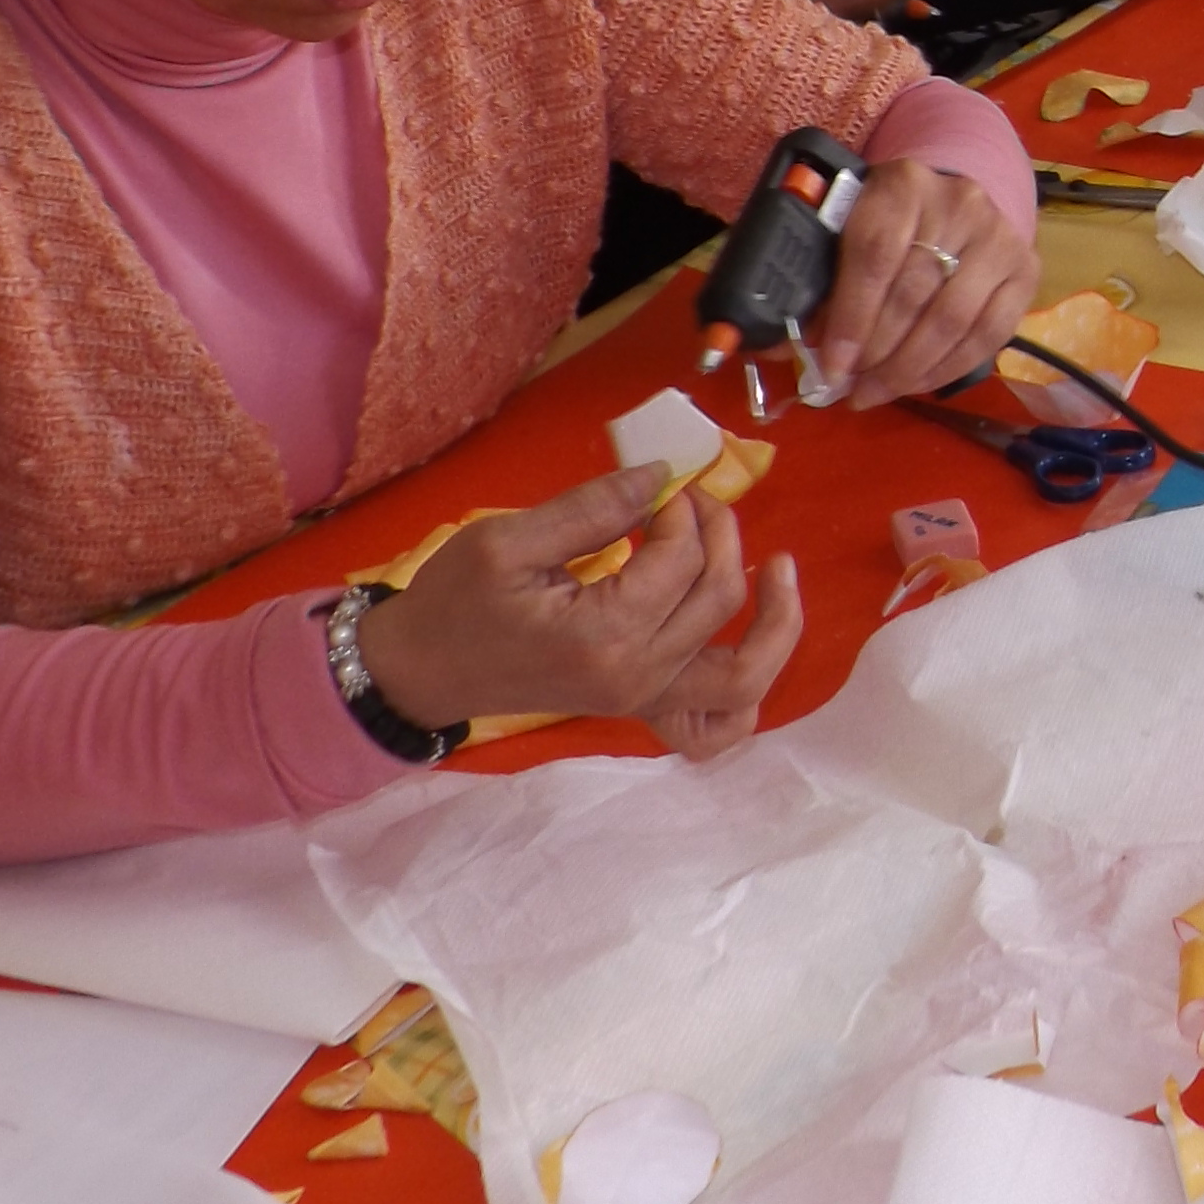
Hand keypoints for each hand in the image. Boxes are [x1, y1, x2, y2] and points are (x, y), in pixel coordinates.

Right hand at [353, 464, 804, 751]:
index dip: (682, 509)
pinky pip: (714, 729)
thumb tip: (662, 474)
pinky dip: (747, 700)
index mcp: (602, 636)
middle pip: (719, 599)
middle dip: (722, 534)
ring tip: (780, 568)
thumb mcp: (509, 539)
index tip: (661, 484)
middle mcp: (635, 677)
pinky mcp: (639, 707)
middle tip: (695, 498)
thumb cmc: (456, 600)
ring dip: (776, 620)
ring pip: (744, 673)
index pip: (681, 559)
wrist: (423, 668)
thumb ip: (594, 506)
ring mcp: (641, 701)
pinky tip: (754, 649)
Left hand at [811, 159, 1033, 400]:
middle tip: (853, 390)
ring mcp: (999, 236)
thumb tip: (784, 349)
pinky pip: (989, 334)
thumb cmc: (889, 222)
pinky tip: (918, 384)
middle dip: (878, 353)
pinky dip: (948, 368)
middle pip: (914, 293)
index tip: (832, 368)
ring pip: (952, 319)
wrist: (953, 199)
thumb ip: (820, 283)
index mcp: (902, 185)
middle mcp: (958, 203)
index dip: (852, 319)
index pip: (874, 258)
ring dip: (910, 369)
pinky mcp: (1026, 268)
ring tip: (878, 392)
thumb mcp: (848, 231)